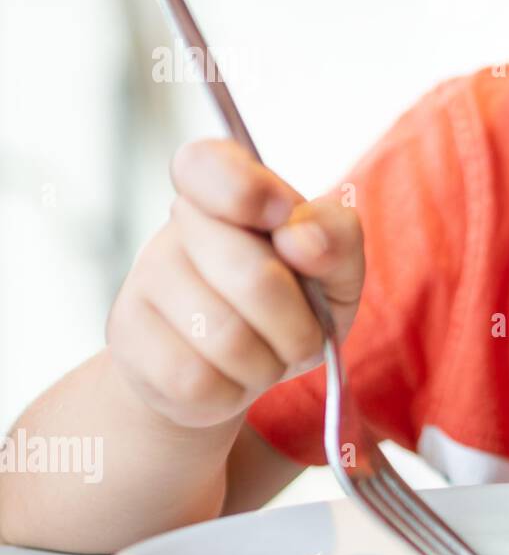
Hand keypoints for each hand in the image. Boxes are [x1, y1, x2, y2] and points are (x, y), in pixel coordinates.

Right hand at [106, 138, 364, 428]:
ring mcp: (144, 282)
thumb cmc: (293, 302)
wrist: (235, 366)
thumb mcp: (336, 268)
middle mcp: (178, 226)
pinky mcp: (127, 341)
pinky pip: (198, 381)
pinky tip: (232, 375)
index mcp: (226, 187)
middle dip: (300, 322)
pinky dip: (235, 390)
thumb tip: (300, 238)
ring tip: (267, 352)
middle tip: (302, 329)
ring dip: (271, 361)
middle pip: (254, 277)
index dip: (251, 193)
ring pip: (228, 339)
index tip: (284, 220)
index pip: (208, 164)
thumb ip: (336, 237)